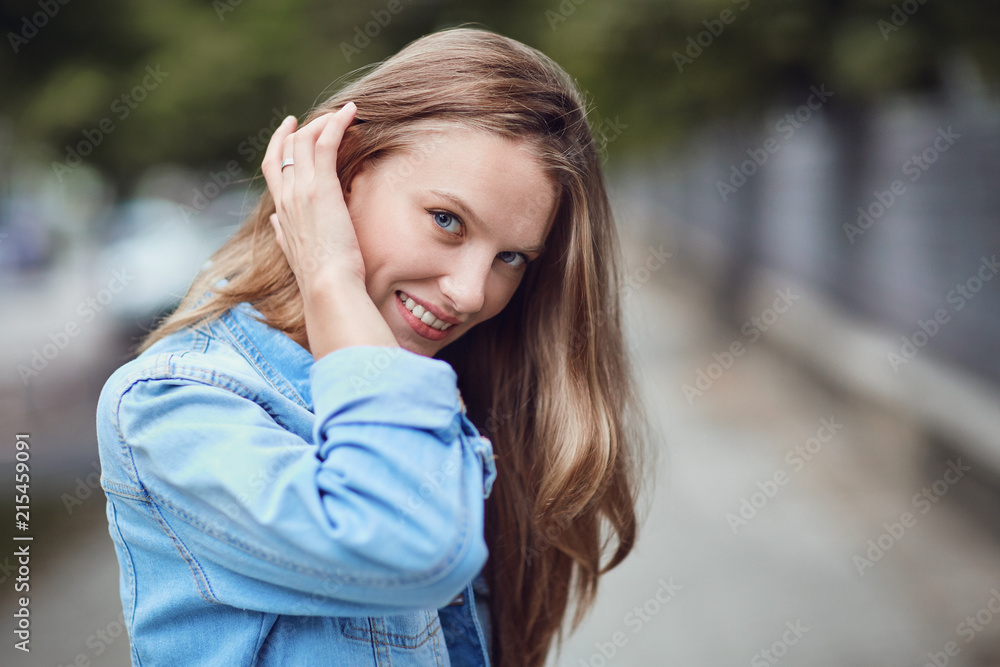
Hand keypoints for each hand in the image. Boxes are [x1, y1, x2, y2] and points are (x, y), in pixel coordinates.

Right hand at [261, 103, 397, 357]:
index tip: (290, 129)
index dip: (279, 144)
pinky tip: (350, 112)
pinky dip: (336, 123)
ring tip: (344, 114)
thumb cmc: (321, 279)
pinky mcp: (320, 187)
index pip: (273, 167)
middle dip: (302, 128)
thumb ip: (282, 234)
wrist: (327, 287)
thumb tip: (275, 223)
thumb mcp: (295, 254)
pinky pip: (324, 143)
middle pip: (286, 148)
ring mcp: (300, 190)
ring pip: (304, 141)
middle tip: (322, 116)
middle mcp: (286, 197)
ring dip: (323, 123)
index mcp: (281, 212)